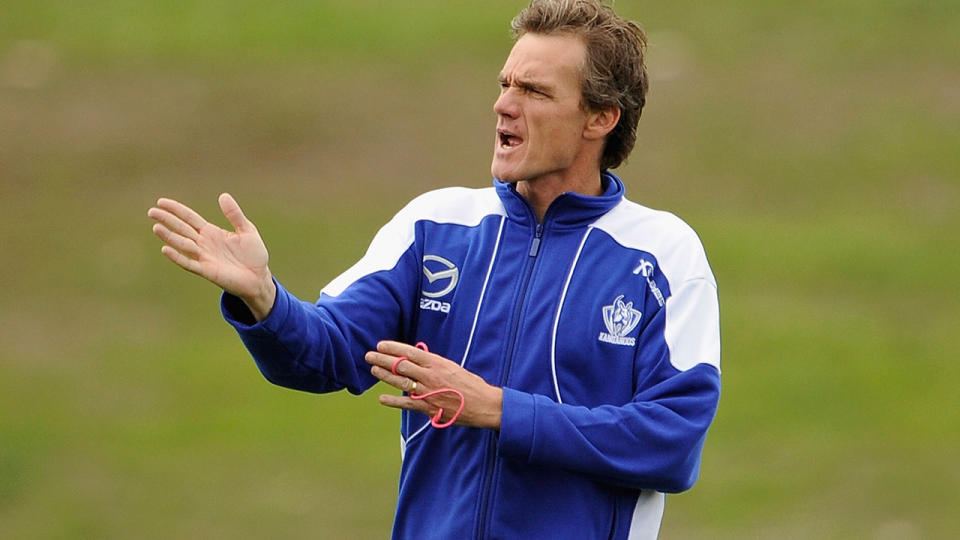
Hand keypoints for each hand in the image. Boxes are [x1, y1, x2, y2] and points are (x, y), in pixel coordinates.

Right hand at [147, 193, 275, 319]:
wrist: (259, 277)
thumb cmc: (253, 254)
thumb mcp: (247, 230)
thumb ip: (234, 215)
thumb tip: (223, 195)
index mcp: (211, 232)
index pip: (189, 218)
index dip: (176, 210)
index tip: (161, 202)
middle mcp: (204, 243)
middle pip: (182, 229)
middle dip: (167, 220)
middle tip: (151, 211)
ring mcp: (204, 257)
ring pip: (182, 244)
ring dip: (169, 236)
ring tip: (156, 227)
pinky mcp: (207, 270)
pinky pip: (189, 263)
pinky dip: (177, 257)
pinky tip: (165, 249)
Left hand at [366, 341, 502, 429]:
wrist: (483, 404)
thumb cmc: (470, 384)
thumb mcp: (453, 367)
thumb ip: (434, 364)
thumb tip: (418, 360)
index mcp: (437, 363)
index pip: (409, 352)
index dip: (393, 348)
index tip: (380, 345)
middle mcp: (430, 375)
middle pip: (401, 365)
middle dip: (382, 359)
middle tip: (369, 355)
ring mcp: (428, 392)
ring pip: (401, 382)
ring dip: (384, 375)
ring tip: (373, 369)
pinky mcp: (429, 408)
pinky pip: (407, 404)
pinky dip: (393, 401)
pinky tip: (382, 398)